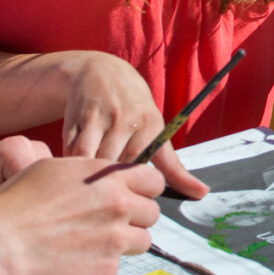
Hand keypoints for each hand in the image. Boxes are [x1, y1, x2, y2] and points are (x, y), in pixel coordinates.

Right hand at [0, 154, 166, 274]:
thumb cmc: (17, 202)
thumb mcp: (55, 169)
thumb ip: (91, 174)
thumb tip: (105, 179)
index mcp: (109, 177)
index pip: (153, 181)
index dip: (143, 190)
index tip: (131, 197)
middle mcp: (119, 206)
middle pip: (151, 213)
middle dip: (135, 218)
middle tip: (107, 224)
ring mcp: (115, 240)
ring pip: (141, 242)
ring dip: (123, 243)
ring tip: (91, 244)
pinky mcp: (106, 271)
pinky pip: (115, 266)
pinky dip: (100, 265)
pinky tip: (74, 261)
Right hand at [29, 52, 205, 197]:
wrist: (102, 73)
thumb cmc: (135, 112)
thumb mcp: (157, 132)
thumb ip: (174, 167)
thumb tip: (201, 193)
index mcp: (150, 124)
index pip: (143, 166)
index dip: (134, 187)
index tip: (129, 199)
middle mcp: (126, 118)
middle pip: (115, 165)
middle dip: (109, 186)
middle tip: (105, 201)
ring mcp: (100, 116)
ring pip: (90, 158)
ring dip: (87, 177)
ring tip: (89, 191)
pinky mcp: (77, 116)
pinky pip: (72, 149)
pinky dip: (72, 164)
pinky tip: (75, 173)